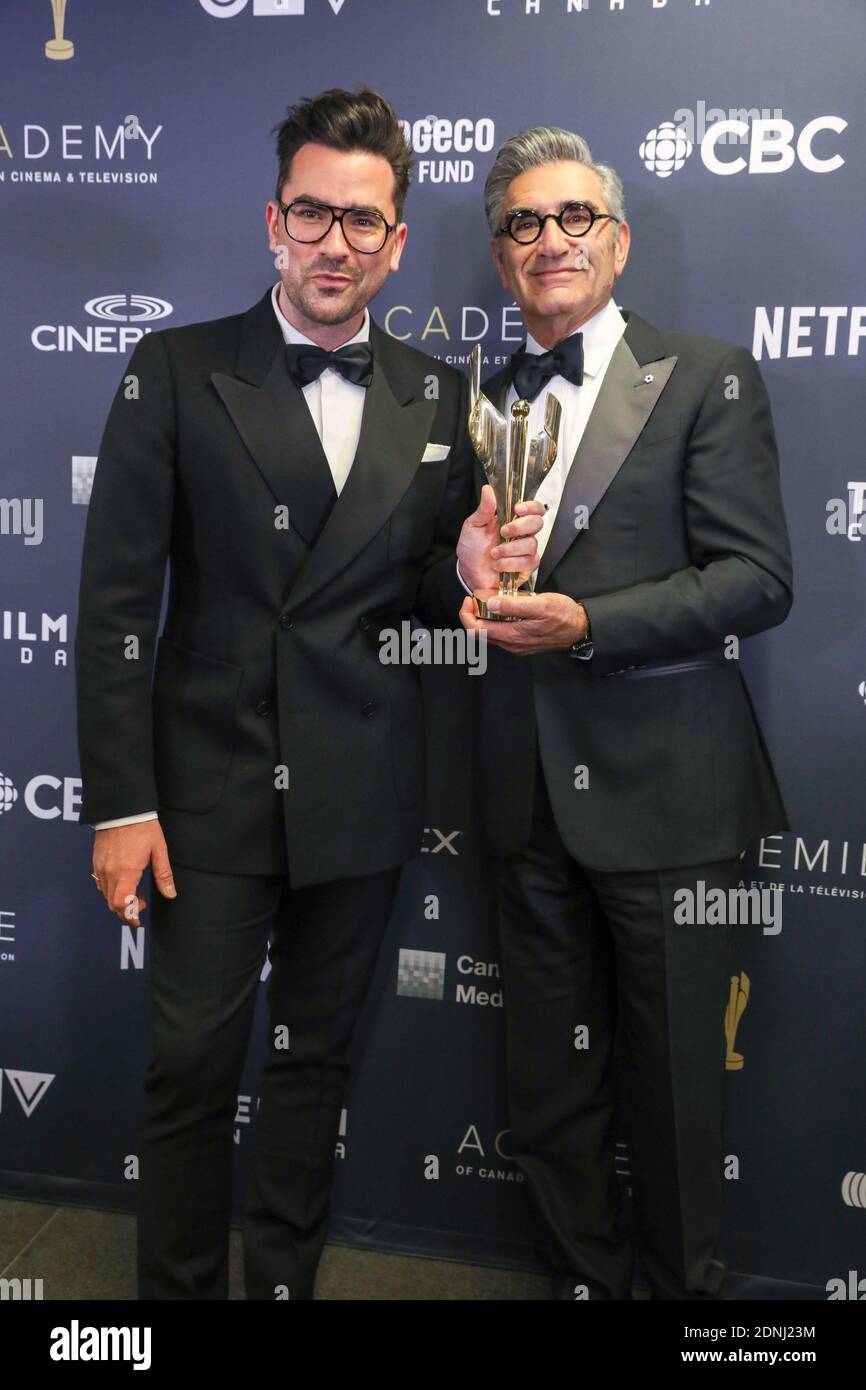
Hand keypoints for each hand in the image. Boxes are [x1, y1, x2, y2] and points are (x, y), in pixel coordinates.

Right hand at [92, 820, 175, 925]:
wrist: (121, 808)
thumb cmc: (142, 827)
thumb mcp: (159, 850)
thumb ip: (164, 874)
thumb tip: (170, 894)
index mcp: (127, 871)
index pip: (121, 905)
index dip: (129, 917)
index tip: (137, 921)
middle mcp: (110, 872)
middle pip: (112, 903)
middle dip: (126, 910)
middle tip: (140, 904)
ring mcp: (100, 866)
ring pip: (105, 894)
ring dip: (119, 899)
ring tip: (134, 891)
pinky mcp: (96, 860)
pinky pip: (100, 882)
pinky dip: (110, 889)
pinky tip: (122, 881)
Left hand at [456, 484, 544, 593]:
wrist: (468, 572)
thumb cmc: (472, 549)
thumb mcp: (473, 525)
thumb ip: (484, 509)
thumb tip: (488, 490)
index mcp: (512, 520)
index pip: (534, 509)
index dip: (531, 507)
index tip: (518, 510)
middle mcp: (522, 534)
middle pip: (537, 523)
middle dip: (520, 527)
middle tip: (503, 532)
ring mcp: (525, 551)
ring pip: (531, 544)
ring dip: (509, 549)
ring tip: (494, 553)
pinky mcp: (525, 567)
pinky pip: (527, 562)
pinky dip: (509, 564)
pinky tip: (498, 564)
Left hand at [459, 590, 587, 655]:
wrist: (580, 629)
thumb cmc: (563, 616)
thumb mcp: (540, 604)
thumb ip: (514, 605)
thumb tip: (491, 604)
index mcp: (512, 635)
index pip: (476, 630)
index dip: (467, 614)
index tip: (470, 599)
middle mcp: (511, 644)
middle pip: (480, 633)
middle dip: (474, 615)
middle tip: (478, 598)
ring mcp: (516, 645)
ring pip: (490, 633)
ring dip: (485, 618)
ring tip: (490, 600)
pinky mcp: (522, 643)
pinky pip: (502, 634)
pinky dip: (496, 621)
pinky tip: (505, 609)